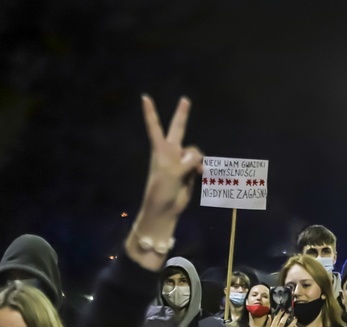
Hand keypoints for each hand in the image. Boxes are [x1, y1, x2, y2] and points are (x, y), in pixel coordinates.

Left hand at [126, 96, 203, 269]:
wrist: (166, 208)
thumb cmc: (162, 189)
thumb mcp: (173, 172)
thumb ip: (187, 161)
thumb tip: (198, 159)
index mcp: (161, 149)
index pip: (155, 127)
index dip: (151, 112)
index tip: (145, 97)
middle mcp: (171, 152)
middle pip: (178, 129)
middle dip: (182, 115)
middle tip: (185, 100)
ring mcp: (181, 161)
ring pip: (195, 151)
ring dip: (198, 159)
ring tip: (195, 172)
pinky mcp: (190, 171)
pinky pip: (200, 163)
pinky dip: (202, 167)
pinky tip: (201, 174)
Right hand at [264, 311, 297, 326]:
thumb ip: (268, 323)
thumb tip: (270, 315)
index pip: (275, 320)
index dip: (279, 314)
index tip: (282, 309)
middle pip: (282, 323)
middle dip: (286, 316)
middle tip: (288, 312)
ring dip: (293, 321)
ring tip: (295, 318)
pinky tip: (296, 325)